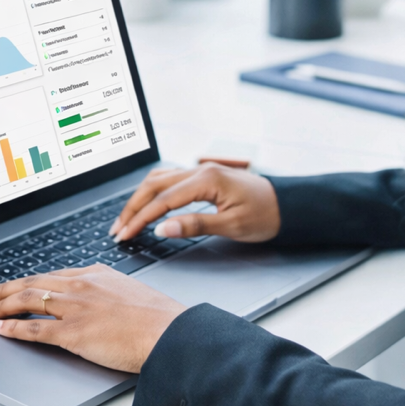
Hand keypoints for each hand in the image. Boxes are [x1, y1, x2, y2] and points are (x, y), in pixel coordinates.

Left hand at [0, 265, 185, 372]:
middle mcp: (81, 285)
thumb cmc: (157, 318)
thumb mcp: (129, 293)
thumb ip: (108, 293)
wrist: (168, 332)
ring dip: (2, 307)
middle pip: (32, 283)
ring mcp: (75, 307)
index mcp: (96, 274)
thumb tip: (99, 303)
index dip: (28, 282)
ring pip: (27, 301)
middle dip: (4, 290)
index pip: (52, 275)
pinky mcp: (72, 332)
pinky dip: (12, 329)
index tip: (15, 286)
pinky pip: (33, 329)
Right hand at [110, 162, 280, 242]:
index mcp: (207, 179)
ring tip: (126, 220)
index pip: (163, 200)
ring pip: (159, 180)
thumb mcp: (232, 226)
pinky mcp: (203, 177)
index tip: (125, 235)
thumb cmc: (265, 215)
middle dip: (132, 208)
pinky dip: (153, 192)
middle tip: (117, 230)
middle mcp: (200, 170)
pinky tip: (146, 205)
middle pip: (154, 186)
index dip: (140, 219)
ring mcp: (201, 171)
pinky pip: (170, 180)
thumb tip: (162, 229)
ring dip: (140, 199)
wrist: (287, 204)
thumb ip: (195, 225)